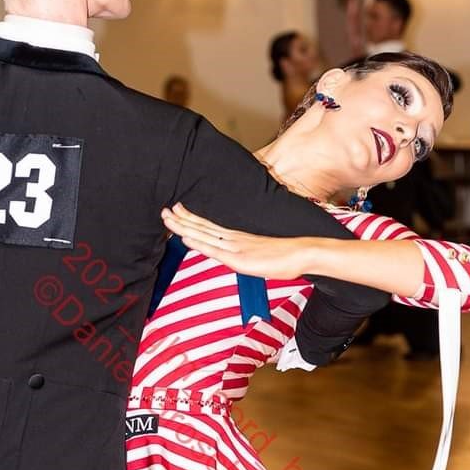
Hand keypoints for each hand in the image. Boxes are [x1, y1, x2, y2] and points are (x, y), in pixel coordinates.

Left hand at [162, 202, 312, 279]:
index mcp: (238, 238)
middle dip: (182, 219)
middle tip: (164, 210)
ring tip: (167, 218)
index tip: (177, 210)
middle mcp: (234, 240)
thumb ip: (249, 254)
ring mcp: (236, 248)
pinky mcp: (240, 259)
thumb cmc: (288, 256)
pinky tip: (186, 237)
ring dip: (184, 227)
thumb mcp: (263, 255)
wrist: (304, 253)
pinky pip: (215, 250)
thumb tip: (241, 257)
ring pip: (204, 235)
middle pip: (203, 227)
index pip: (210, 227)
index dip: (192, 219)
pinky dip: (199, 242)